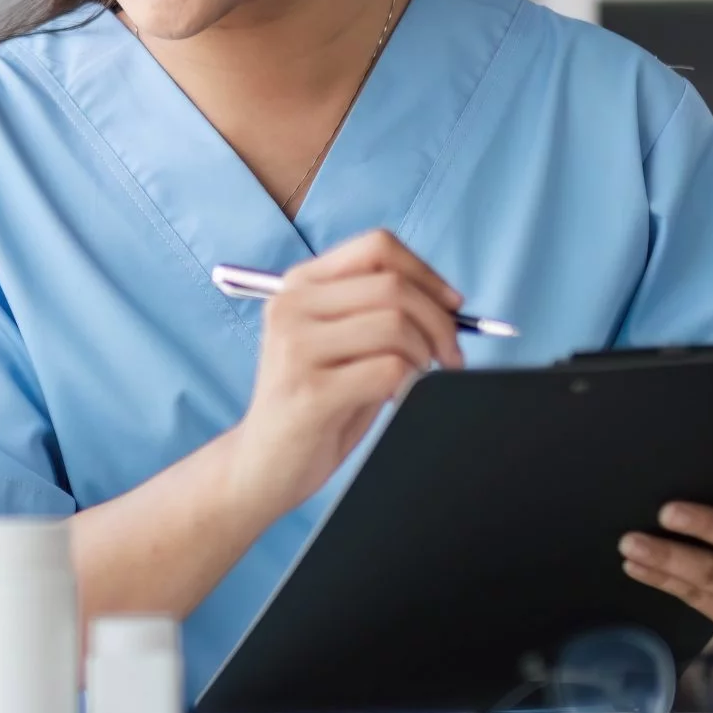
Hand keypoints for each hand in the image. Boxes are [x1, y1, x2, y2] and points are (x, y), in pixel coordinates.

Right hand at [226, 229, 464, 521]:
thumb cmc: (313, 403)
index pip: (377, 247)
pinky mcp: (309, 390)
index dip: (426, 273)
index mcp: (299, 284)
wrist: (261, 465)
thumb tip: (448, 302)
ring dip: (425, 355)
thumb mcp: (339, 343)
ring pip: (395, 325)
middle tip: (450, 357)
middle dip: (439, 322)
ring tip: (419, 379)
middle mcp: (291, 306)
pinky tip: (397, 399)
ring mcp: (295, 347)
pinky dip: (410, 384)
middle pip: (393, 286)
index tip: (452, 305)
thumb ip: (378, 312)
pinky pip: (389, 369)